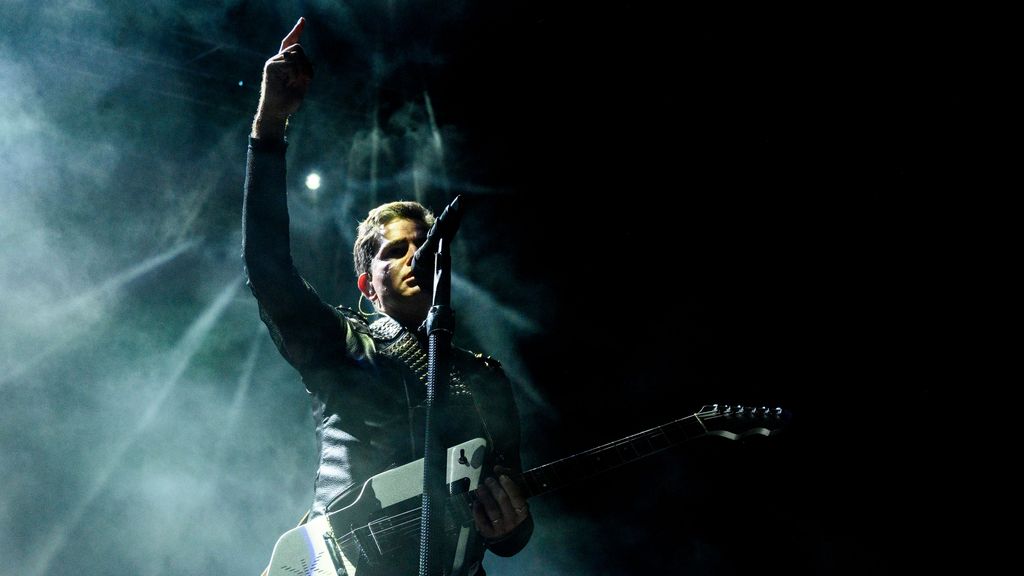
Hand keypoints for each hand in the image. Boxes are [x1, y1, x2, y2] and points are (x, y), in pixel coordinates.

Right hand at [252, 17, 313, 138]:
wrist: (278, 112)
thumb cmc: (289, 100)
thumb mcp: (302, 83)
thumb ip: (305, 69)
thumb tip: (305, 61)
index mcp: (286, 63)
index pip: (290, 42)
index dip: (296, 31)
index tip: (303, 20)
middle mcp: (278, 59)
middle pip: (298, 47)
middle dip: (306, 63)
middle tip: (305, 79)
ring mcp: (273, 62)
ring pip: (295, 53)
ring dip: (302, 69)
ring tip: (296, 82)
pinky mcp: (270, 66)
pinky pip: (291, 63)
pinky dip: (295, 74)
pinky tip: (290, 82)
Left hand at [472, 465, 529, 539]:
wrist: (509, 535)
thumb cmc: (512, 511)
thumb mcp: (515, 497)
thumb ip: (509, 480)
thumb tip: (498, 468)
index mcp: (522, 511)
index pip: (517, 497)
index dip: (509, 485)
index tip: (501, 476)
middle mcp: (512, 520)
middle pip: (503, 501)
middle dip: (494, 488)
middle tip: (488, 480)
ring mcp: (500, 528)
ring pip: (492, 510)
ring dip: (485, 497)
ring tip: (480, 488)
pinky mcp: (489, 533)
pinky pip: (482, 521)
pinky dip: (478, 511)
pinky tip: (476, 502)